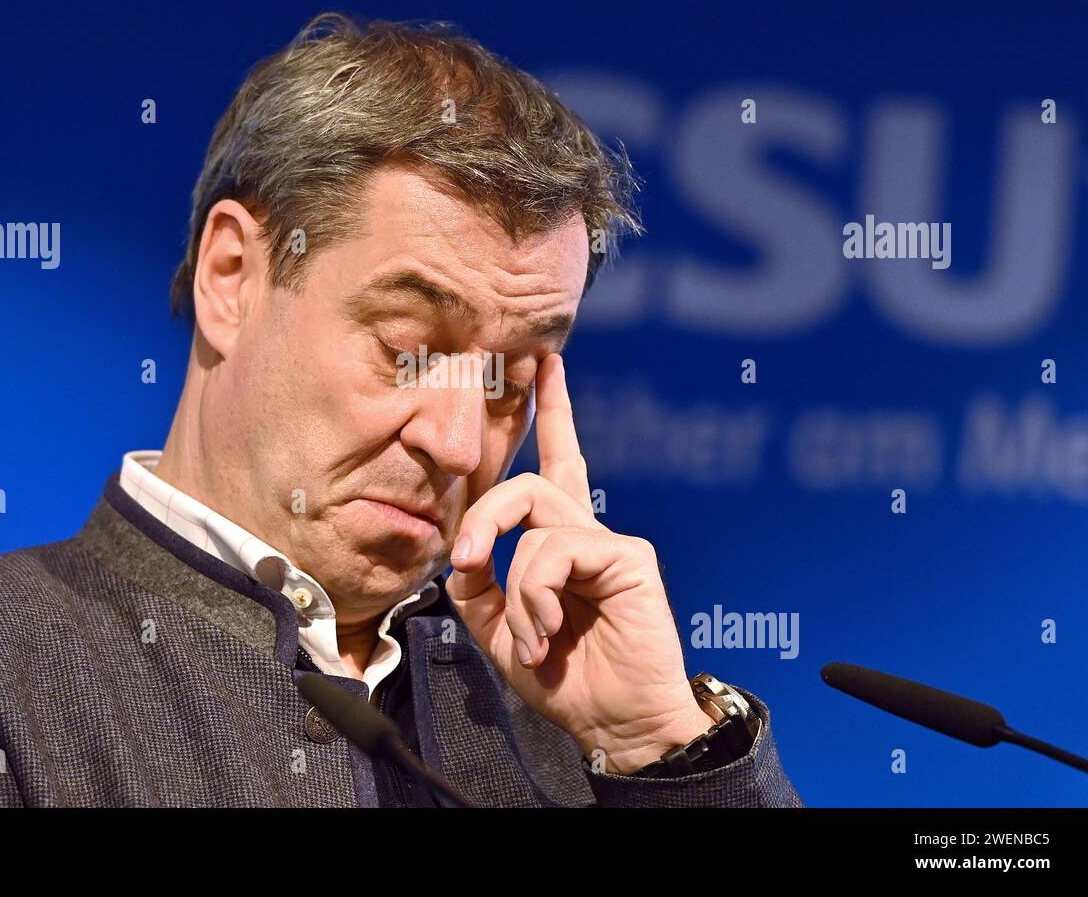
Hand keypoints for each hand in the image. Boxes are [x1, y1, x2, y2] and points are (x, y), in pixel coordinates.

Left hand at [446, 353, 714, 774]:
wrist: (613, 724)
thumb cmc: (564, 678)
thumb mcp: (500, 631)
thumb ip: (479, 587)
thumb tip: (461, 553)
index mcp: (559, 543)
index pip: (551, 465)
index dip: (550, 412)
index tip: (543, 363)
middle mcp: (586, 531)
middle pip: (531, 479)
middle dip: (486, 513)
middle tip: (469, 563)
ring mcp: (609, 541)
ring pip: (535, 516)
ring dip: (516, 586)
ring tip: (529, 636)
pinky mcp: (626, 557)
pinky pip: (557, 549)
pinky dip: (537, 595)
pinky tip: (546, 633)